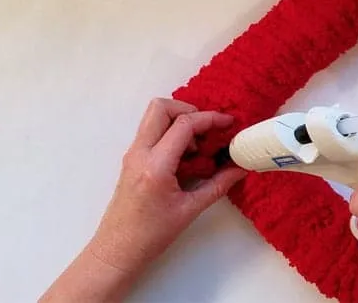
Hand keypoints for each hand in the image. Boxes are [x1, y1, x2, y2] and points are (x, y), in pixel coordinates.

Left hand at [40, 98, 245, 301]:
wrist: (117, 251)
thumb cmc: (151, 235)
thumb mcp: (190, 210)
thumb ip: (218, 185)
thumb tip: (240, 167)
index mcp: (155, 165)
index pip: (184, 125)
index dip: (210, 119)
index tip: (229, 123)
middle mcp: (140, 152)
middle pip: (161, 107)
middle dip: (189, 110)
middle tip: (208, 130)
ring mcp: (133, 154)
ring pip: (154, 117)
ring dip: (179, 122)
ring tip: (198, 149)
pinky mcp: (133, 159)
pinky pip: (152, 133)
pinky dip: (172, 134)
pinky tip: (187, 158)